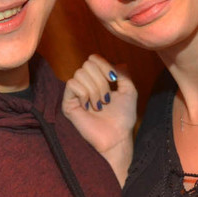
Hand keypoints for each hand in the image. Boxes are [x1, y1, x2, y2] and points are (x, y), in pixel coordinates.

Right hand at [62, 55, 136, 183]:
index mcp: (98, 80)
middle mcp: (85, 84)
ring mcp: (75, 93)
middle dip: (101, 81)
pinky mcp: (67, 103)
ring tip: (99, 105)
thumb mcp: (130, 92)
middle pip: (87, 64)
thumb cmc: (122, 118)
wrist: (116, 138)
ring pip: (80, 73)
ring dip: (95, 90)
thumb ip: (124, 75)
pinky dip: (84, 94)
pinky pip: (72, 84)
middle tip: (107, 99)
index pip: (94, 59)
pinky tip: (88, 106)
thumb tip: (118, 62)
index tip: (114, 80)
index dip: (105, 65)